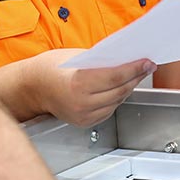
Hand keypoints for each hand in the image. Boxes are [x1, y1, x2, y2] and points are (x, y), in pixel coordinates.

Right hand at [30, 49, 154, 126]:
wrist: (31, 88)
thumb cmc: (50, 68)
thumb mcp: (76, 57)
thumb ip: (101, 61)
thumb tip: (126, 60)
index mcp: (79, 83)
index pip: (116, 76)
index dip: (135, 69)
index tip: (148, 62)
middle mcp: (82, 103)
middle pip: (120, 90)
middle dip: (136, 77)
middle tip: (147, 66)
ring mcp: (83, 115)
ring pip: (116, 101)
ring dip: (128, 88)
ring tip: (136, 75)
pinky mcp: (84, 122)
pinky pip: (108, 110)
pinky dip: (117, 98)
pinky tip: (121, 87)